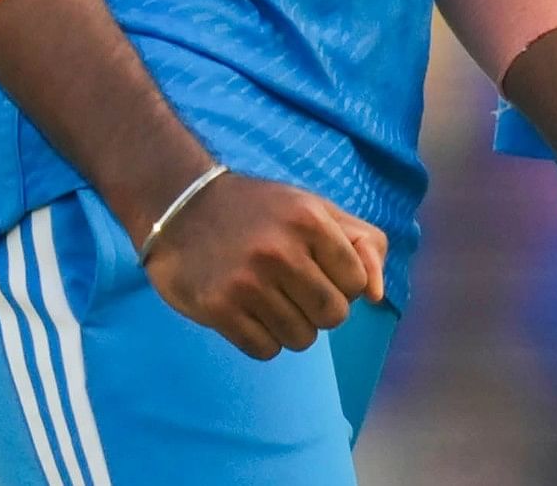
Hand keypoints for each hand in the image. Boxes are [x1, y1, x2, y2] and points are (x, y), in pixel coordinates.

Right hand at [140, 172, 389, 359]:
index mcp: (309, 220)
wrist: (180, 206)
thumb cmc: (258, 211)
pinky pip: (265, 350)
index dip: (338, 281)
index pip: (355, 283)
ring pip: (301, 339)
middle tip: (291, 287)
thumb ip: (361, 243)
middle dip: (318, 309)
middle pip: (333, 317)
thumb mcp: (314, 208)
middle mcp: (280, 250)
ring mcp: (247, 282)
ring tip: (266, 298)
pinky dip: (261, 338)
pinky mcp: (219, 308)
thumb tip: (377, 295)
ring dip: (289, 326)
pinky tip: (245, 311)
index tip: (314, 267)